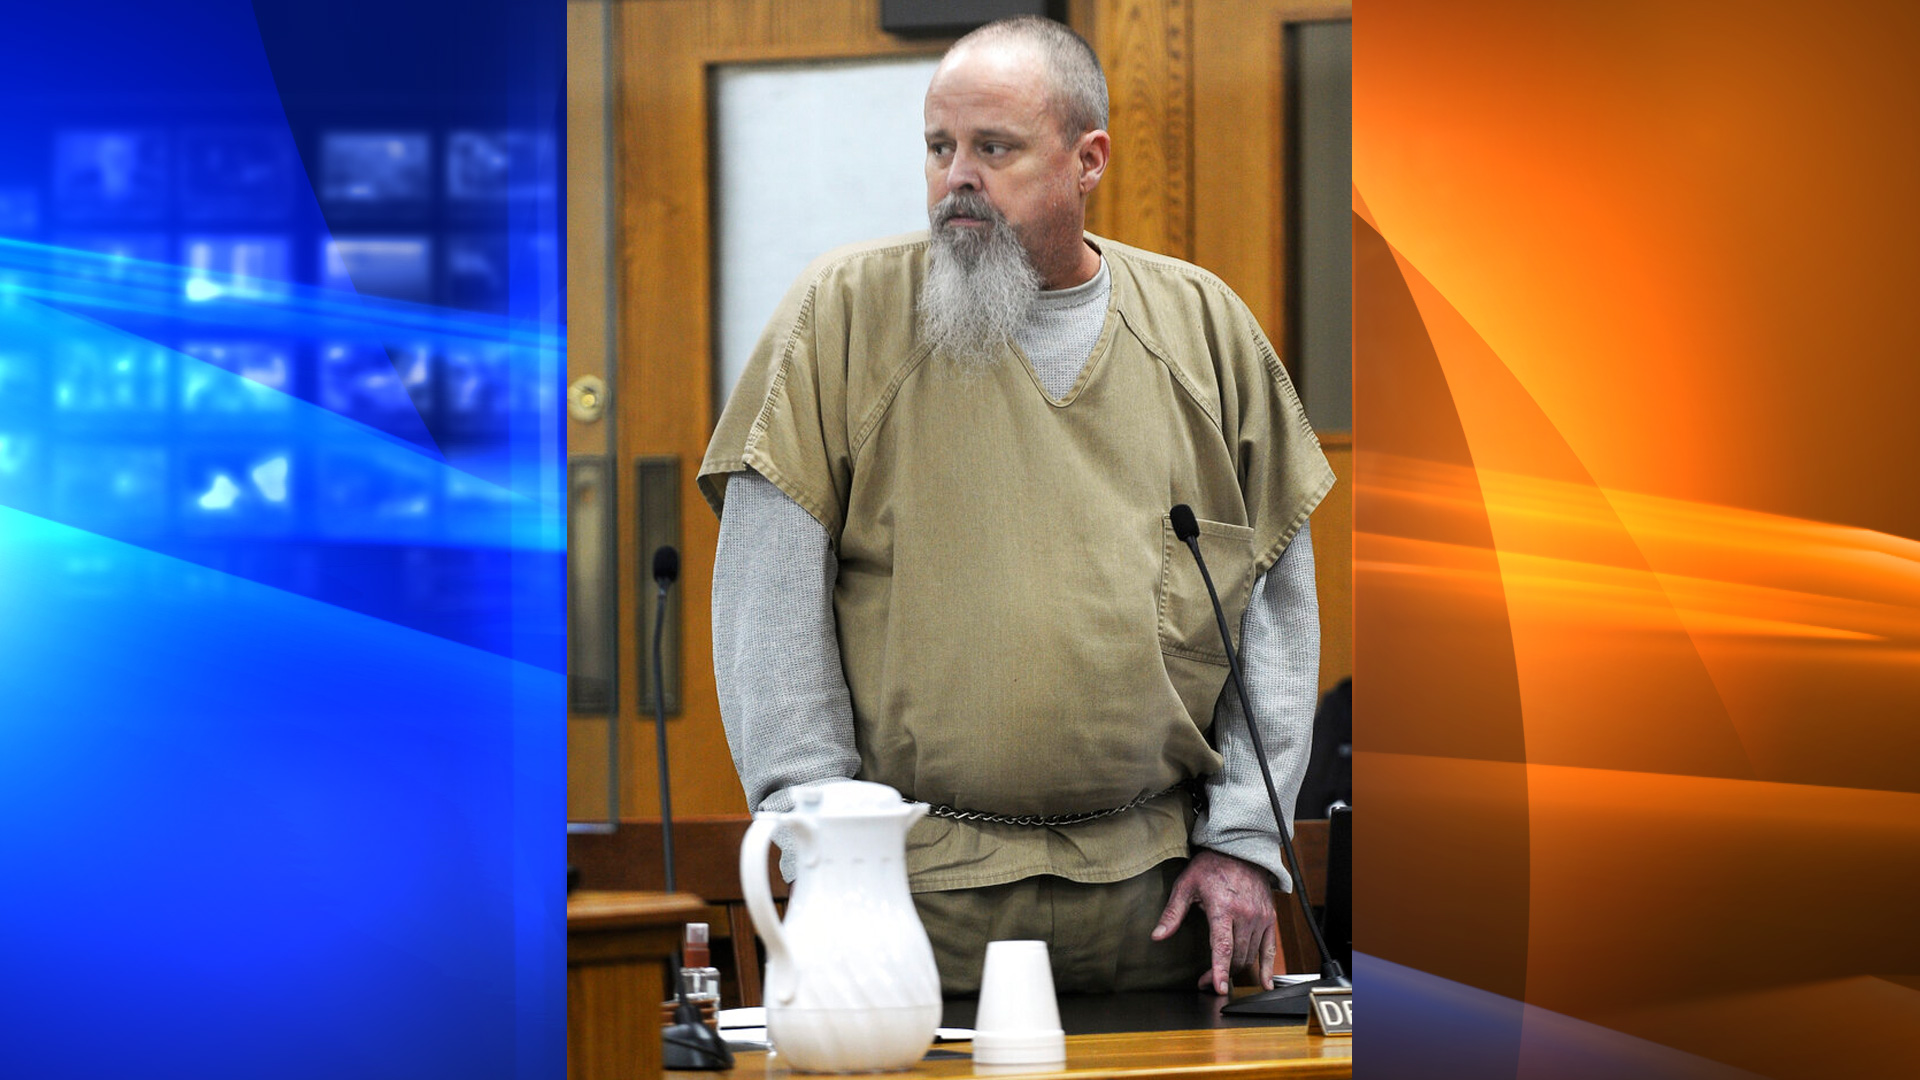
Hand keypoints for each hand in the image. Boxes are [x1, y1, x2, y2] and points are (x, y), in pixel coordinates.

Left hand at [1150, 849, 1280, 994]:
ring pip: (1250, 955)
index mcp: (1223, 907)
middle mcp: (1245, 914)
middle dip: (1221, 974)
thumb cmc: (1210, 866)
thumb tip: (1157, 936)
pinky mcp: (1270, 918)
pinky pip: (1270, 948)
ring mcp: (1260, 917)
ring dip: (1236, 970)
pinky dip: (1268, 967)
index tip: (1217, 988)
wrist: (1241, 849)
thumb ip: (1173, 913)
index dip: (1219, 970)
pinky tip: (1265, 983)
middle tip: (1205, 981)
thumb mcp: (1186, 885)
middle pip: (1236, 956)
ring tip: (1221, 977)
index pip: (1222, 946)